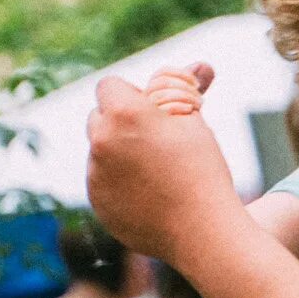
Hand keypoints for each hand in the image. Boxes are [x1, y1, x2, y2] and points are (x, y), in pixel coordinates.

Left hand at [86, 69, 243, 267]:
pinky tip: (151, 194)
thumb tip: (202, 66)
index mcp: (124, 114)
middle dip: (120, 122)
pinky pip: (102, 181)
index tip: (153, 112)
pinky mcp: (97, 202)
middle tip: (154, 140)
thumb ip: (186, 91)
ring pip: (99, 151)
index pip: (109, 86)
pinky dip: (119, 182)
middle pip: (99, 117)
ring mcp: (95, 174)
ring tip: (158, 172)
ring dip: (119, 153)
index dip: (131, 95)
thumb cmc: (203, 171)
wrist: (202, 231)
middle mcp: (101, 141)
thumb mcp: (196, 123)